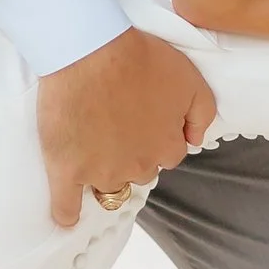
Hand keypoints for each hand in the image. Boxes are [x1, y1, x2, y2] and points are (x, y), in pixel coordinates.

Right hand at [35, 28, 217, 229]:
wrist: (91, 51)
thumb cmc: (140, 59)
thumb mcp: (191, 80)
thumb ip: (202, 115)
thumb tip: (194, 141)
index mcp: (166, 147)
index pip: (168, 156)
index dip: (157, 137)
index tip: (143, 120)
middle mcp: (137, 166)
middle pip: (139, 171)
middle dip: (131, 154)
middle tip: (116, 125)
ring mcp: (101, 171)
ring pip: (108, 186)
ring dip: (103, 172)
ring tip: (90, 146)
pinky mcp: (67, 169)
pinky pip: (67, 206)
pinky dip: (67, 213)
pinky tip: (68, 218)